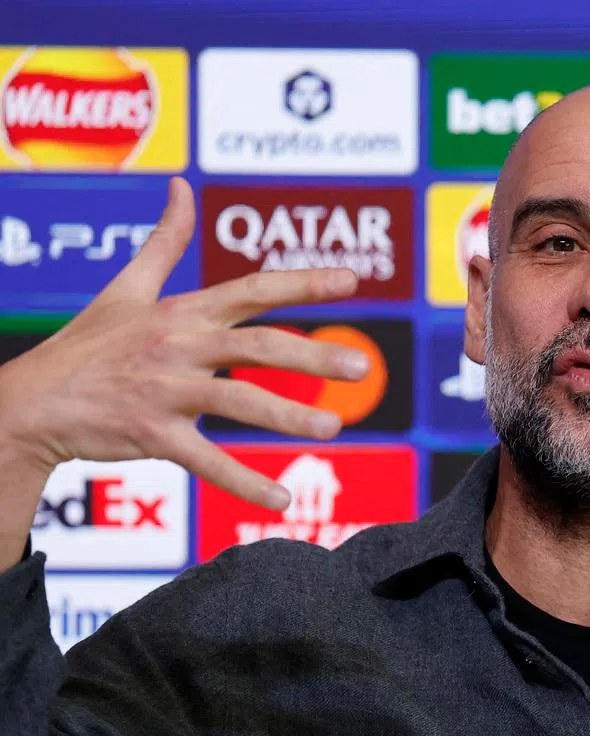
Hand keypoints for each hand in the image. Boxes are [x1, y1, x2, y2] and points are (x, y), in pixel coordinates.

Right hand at [0, 176, 367, 510]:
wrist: (33, 401)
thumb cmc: (88, 345)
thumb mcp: (125, 286)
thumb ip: (165, 243)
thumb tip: (181, 186)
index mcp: (181, 311)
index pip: (252, 289)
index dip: (303, 283)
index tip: (352, 280)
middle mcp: (178, 344)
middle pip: (257, 344)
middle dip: (313, 355)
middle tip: (361, 366)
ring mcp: (165, 389)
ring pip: (237, 400)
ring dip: (287, 413)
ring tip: (334, 426)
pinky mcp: (151, 434)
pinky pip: (205, 460)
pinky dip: (243, 482)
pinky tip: (282, 500)